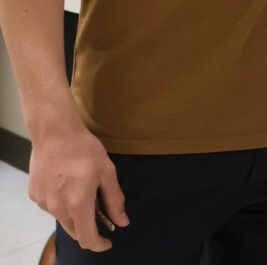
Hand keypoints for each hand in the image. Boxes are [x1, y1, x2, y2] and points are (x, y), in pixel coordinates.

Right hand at [29, 120, 128, 250]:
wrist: (54, 131)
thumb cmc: (84, 149)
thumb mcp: (106, 171)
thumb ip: (114, 199)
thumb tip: (122, 222)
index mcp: (78, 204)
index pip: (87, 239)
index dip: (99, 244)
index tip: (108, 241)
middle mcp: (58, 208)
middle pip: (74, 231)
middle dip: (88, 228)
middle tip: (98, 209)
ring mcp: (43, 202)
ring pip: (62, 219)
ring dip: (73, 213)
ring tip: (81, 189)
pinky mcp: (34, 194)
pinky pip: (50, 206)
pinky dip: (61, 202)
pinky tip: (65, 183)